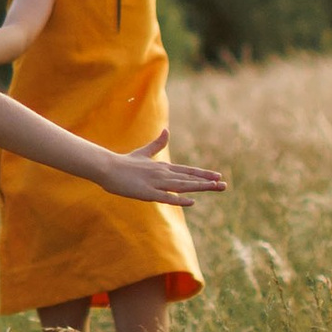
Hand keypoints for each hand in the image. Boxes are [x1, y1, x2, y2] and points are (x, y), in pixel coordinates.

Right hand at [107, 150, 226, 199]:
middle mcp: (162, 174)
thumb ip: (157, 143)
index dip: (203, 174)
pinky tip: (191, 201)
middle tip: (224, 185)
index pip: (187, 171)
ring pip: (182, 186)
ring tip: (214, 189)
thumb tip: (166, 130)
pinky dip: (179, 199)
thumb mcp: (143, 152)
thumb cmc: (125, 162)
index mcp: (163, 167)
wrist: (108, 167)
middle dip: (207, 182)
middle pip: (189, 178)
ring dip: (199, 187)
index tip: (217, 176)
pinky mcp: (147, 193)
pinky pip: (166, 197)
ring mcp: (156, 183)